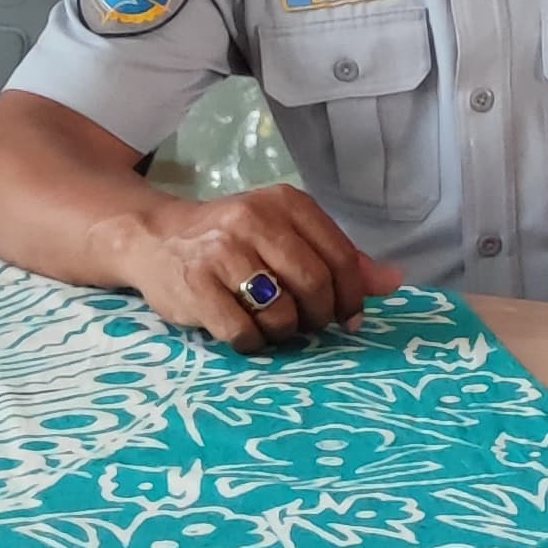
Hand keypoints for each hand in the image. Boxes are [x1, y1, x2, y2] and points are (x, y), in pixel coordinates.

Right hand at [119, 185, 401, 351]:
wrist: (154, 238)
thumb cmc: (233, 241)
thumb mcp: (286, 235)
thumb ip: (340, 257)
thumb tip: (393, 281)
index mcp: (285, 203)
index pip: (340, 257)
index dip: (351, 296)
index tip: (349, 317)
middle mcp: (253, 220)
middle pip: (314, 285)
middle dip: (319, 317)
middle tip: (308, 325)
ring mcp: (221, 253)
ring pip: (281, 313)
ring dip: (283, 332)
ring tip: (270, 323)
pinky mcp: (195, 286)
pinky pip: (243, 333)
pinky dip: (251, 343)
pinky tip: (243, 331)